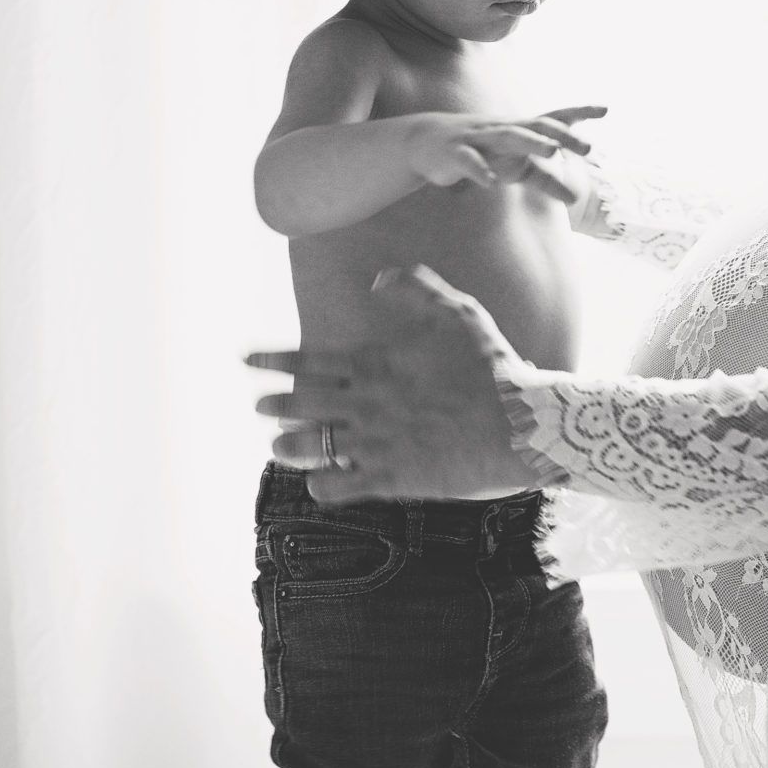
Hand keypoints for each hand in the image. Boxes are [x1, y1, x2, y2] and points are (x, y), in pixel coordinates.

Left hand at [248, 267, 544, 504]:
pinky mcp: (391, 479)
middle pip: (300, 404)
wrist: (520, 424)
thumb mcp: (459, 312)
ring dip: (287, 447)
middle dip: (273, 404)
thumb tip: (377, 280)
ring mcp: (375, 444)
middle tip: (260, 406)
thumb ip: (415, 290)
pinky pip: (338, 487)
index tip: (247, 362)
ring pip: (310, 448)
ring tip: (278, 447)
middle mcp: (366, 403)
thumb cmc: (492, 366)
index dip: (273, 362)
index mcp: (376, 363)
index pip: (308, 360)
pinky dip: (322, 486)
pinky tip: (319, 484)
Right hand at [405, 103, 604, 207]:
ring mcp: (479, 138)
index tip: (606, 110)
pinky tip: (491, 181)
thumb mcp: (516, 167)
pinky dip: (480, 169)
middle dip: (563, 135)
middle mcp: (504, 129)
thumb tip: (576, 198)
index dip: (579, 113)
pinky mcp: (455, 153)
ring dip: (530, 142)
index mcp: (520, 130)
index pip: (553, 118)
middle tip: (589, 147)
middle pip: (536, 127)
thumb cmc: (481, 150)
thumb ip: (546, 179)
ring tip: (552, 150)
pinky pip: (469, 160)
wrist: (426, 142)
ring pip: (507, 136)